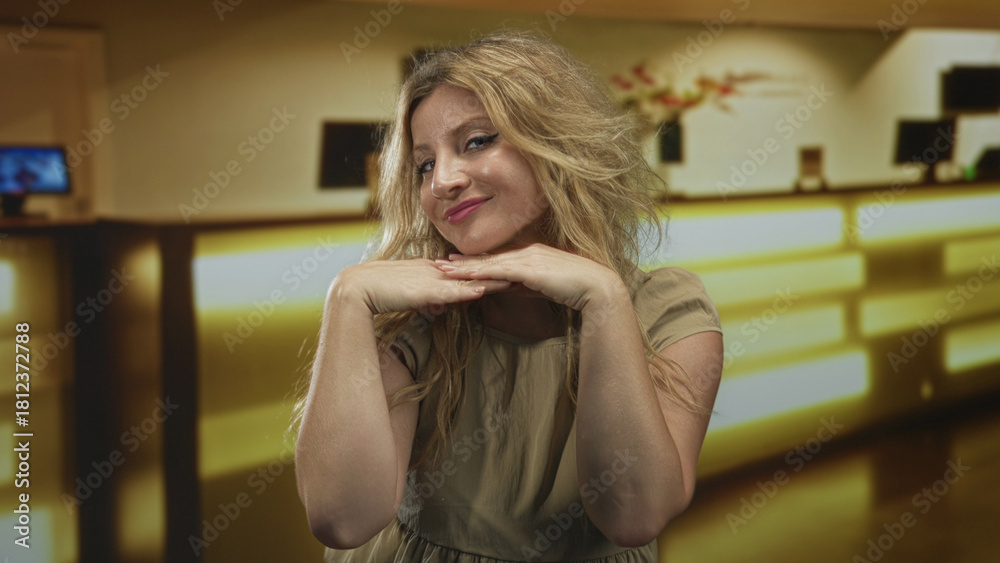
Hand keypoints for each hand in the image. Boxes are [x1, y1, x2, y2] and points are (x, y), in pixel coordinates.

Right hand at [333, 259, 511, 315]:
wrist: (355, 288)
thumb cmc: (377, 292)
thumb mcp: (409, 297)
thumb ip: (426, 300)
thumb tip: (439, 307)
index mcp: (431, 270)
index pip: (465, 269)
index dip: (487, 270)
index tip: (507, 270)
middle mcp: (434, 270)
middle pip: (473, 270)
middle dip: (497, 271)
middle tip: (522, 270)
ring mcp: (430, 279)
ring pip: (467, 279)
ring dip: (491, 280)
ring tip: (514, 278)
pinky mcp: (422, 291)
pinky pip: (450, 291)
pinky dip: (467, 291)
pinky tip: (483, 291)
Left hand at [433, 243, 625, 310]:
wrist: (596, 287)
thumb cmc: (575, 288)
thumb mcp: (545, 286)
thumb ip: (526, 284)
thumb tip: (510, 287)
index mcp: (531, 254)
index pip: (497, 258)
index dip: (475, 261)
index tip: (455, 262)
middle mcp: (527, 252)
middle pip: (489, 258)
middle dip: (463, 262)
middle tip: (439, 263)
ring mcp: (529, 259)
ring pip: (490, 264)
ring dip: (466, 268)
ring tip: (444, 270)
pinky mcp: (531, 269)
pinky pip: (501, 272)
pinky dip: (482, 274)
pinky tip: (467, 278)